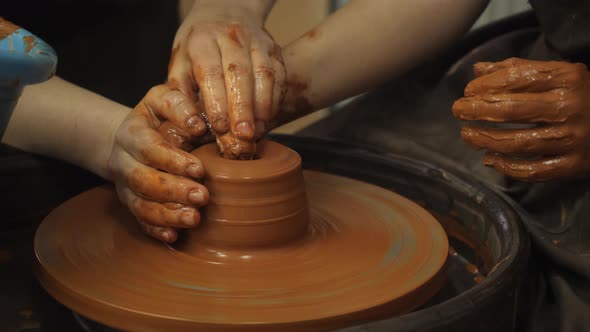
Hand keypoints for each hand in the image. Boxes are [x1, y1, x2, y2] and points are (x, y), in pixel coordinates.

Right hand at [108, 85, 209, 242]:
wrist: (132, 135)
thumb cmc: (159, 115)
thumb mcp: (165, 99)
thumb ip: (181, 105)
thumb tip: (199, 124)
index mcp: (133, 133)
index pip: (149, 148)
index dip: (172, 160)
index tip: (199, 169)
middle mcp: (124, 161)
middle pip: (143, 180)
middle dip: (173, 190)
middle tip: (203, 196)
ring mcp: (125, 185)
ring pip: (140, 204)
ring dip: (168, 214)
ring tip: (194, 219)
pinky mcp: (131, 203)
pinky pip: (140, 221)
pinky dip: (156, 230)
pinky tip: (173, 236)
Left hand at [167, 1, 285, 158]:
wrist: (225, 12)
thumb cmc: (198, 45)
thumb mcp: (180, 62)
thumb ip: (181, 92)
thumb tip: (190, 123)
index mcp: (202, 40)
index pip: (211, 72)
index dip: (217, 102)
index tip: (220, 127)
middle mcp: (231, 37)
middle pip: (240, 74)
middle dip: (243, 108)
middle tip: (243, 136)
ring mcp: (256, 41)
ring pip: (263, 74)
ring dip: (262, 106)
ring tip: (257, 132)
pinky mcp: (273, 49)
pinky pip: (279, 75)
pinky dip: (275, 99)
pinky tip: (268, 118)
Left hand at [453, 58, 589, 180]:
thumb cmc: (583, 96)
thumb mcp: (559, 75)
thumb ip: (519, 69)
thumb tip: (479, 69)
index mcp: (567, 78)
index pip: (516, 78)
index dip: (486, 85)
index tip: (468, 91)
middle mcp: (570, 107)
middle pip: (512, 110)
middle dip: (478, 110)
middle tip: (458, 111)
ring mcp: (573, 138)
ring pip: (517, 142)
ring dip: (485, 140)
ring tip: (467, 135)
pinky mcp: (574, 165)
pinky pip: (533, 170)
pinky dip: (507, 167)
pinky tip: (490, 159)